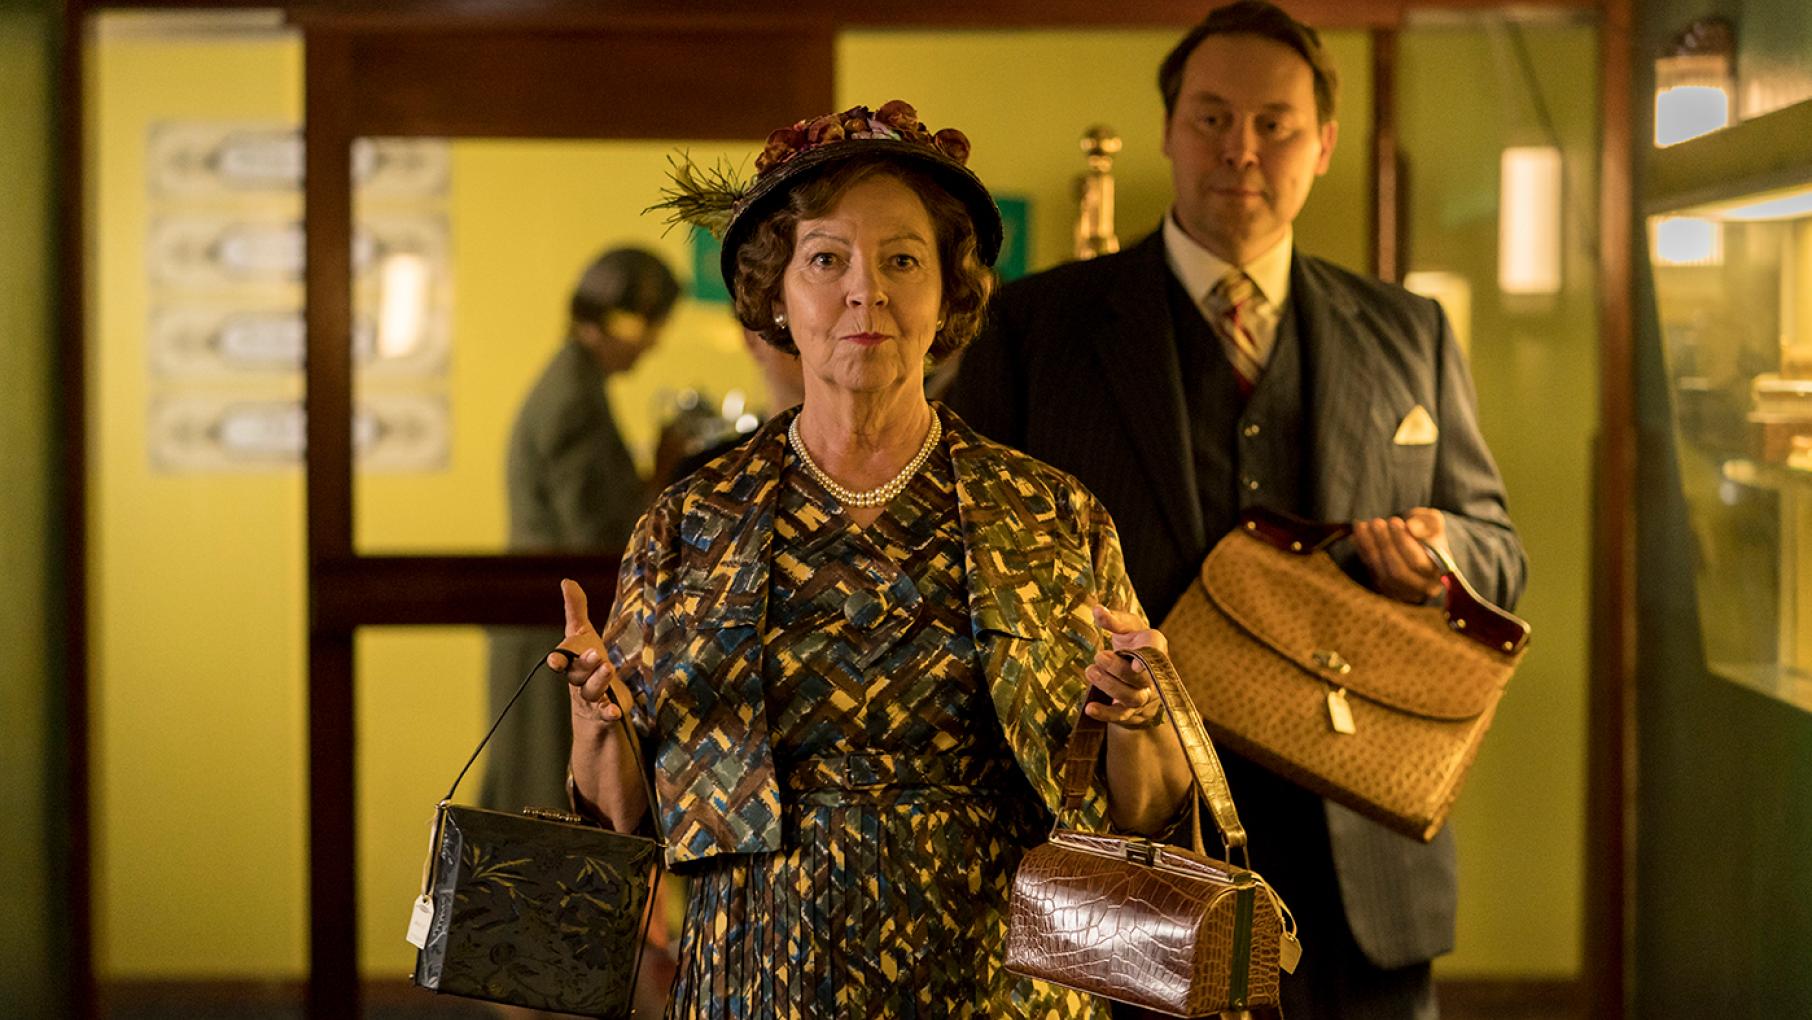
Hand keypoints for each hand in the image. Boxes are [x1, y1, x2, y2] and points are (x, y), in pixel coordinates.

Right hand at [553, 579, 627, 722]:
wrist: (595, 702)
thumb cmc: (587, 664)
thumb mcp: (583, 635)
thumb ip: (575, 610)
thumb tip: (567, 580)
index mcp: (572, 662)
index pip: (561, 660)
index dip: (558, 660)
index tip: (555, 659)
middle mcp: (578, 681)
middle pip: (577, 674)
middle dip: (584, 664)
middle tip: (595, 654)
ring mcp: (591, 697)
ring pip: (592, 690)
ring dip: (598, 681)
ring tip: (608, 669)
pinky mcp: (606, 710)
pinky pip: (605, 713)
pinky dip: (608, 712)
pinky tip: (615, 711)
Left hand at [1084, 605, 1168, 729]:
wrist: (1138, 672)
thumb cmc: (1133, 644)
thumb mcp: (1127, 628)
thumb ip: (1114, 620)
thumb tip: (1097, 610)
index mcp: (1155, 648)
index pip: (1156, 653)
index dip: (1148, 660)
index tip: (1136, 663)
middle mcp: (1154, 675)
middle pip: (1141, 678)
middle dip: (1119, 669)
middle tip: (1099, 656)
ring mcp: (1143, 695)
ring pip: (1132, 697)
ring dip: (1110, 686)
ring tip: (1091, 672)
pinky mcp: (1130, 712)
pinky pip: (1120, 716)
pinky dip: (1106, 714)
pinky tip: (1090, 708)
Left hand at [1351, 508, 1448, 602]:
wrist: (1418, 545)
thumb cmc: (1428, 531)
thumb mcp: (1433, 521)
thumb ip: (1427, 522)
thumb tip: (1411, 527)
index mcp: (1439, 571)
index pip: (1418, 563)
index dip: (1403, 542)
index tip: (1394, 521)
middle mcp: (1423, 586)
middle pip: (1399, 571)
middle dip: (1385, 544)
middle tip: (1376, 522)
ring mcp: (1404, 592)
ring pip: (1383, 574)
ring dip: (1371, 548)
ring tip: (1364, 525)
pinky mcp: (1387, 589)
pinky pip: (1372, 573)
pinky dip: (1363, 553)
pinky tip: (1357, 534)